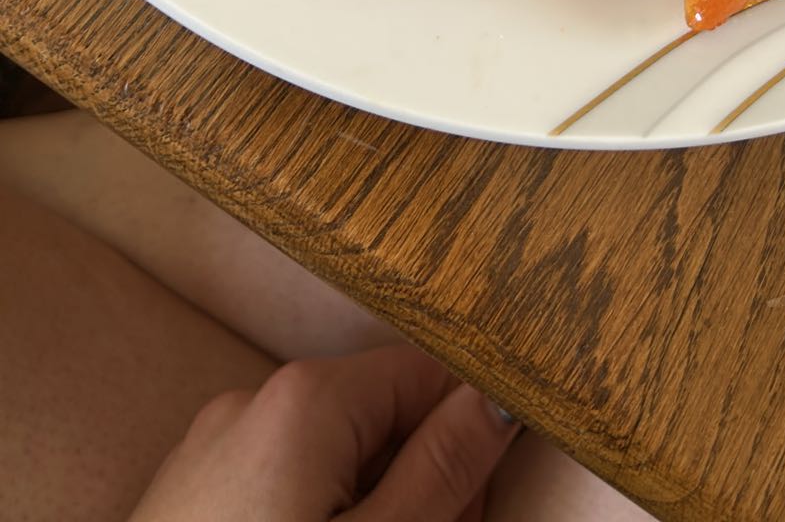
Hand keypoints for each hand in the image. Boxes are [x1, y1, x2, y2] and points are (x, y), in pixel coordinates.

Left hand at [128, 345, 519, 521]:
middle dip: (412, 481)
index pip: (425, 374)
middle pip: (376, 418)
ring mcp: (212, 447)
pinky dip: (309, 520)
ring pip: (326, 460)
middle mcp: (254, 401)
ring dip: (365, 509)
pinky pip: (275, 486)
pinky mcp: (188, 495)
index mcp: (306, 397)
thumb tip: (498, 399)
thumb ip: (442, 468)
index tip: (470, 505)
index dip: (461, 438)